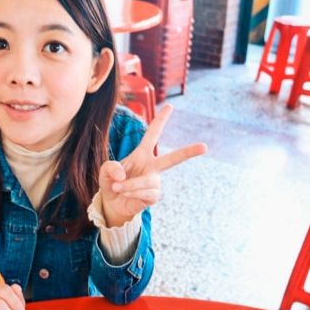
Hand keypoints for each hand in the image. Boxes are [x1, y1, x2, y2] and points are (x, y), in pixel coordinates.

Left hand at [99, 104, 206, 226]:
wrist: (113, 203)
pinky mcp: (154, 195)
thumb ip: (110, 167)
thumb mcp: (105, 171)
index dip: (161, 120)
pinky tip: (126, 194)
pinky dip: (133, 193)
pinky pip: (146, 192)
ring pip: (148, 181)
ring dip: (130, 185)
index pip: (153, 134)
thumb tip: (123, 175)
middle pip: (173, 158)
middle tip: (205, 147)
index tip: (170, 106)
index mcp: (142, 154)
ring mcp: (155, 181)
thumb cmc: (112, 182)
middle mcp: (152, 166)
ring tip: (118, 188)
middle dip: (189, 152)